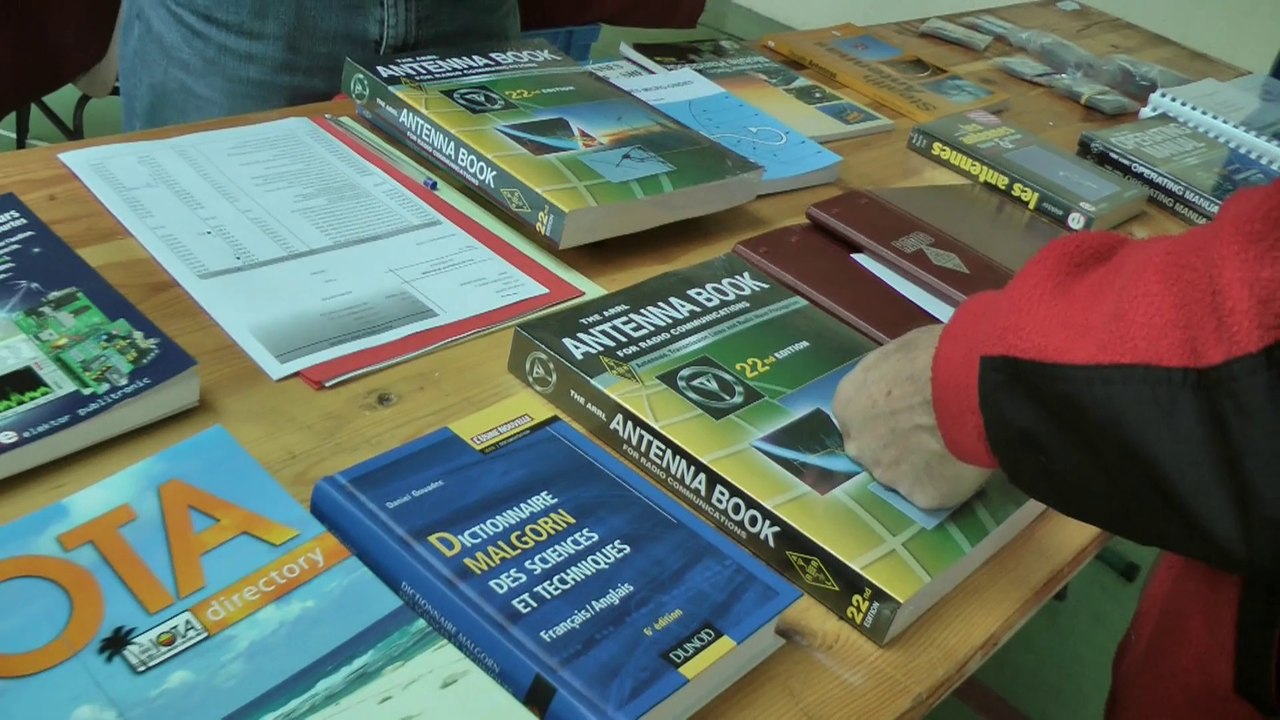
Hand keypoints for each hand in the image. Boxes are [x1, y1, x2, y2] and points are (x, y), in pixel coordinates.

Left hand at [832, 325, 991, 509]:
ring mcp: (886, 475)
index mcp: (848, 404)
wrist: (971, 388)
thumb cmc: (935, 356)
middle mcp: (857, 444)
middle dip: (897, 443)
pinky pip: (934, 490)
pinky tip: (966, 461)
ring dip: (923, 464)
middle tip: (932, 430)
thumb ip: (889, 379)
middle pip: (874, 449)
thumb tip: (902, 386)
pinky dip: (948, 480)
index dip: (885, 414)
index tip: (908, 410)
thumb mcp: (901, 353)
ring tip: (955, 444)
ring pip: (902, 474)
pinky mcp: (920, 496)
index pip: (858, 417)